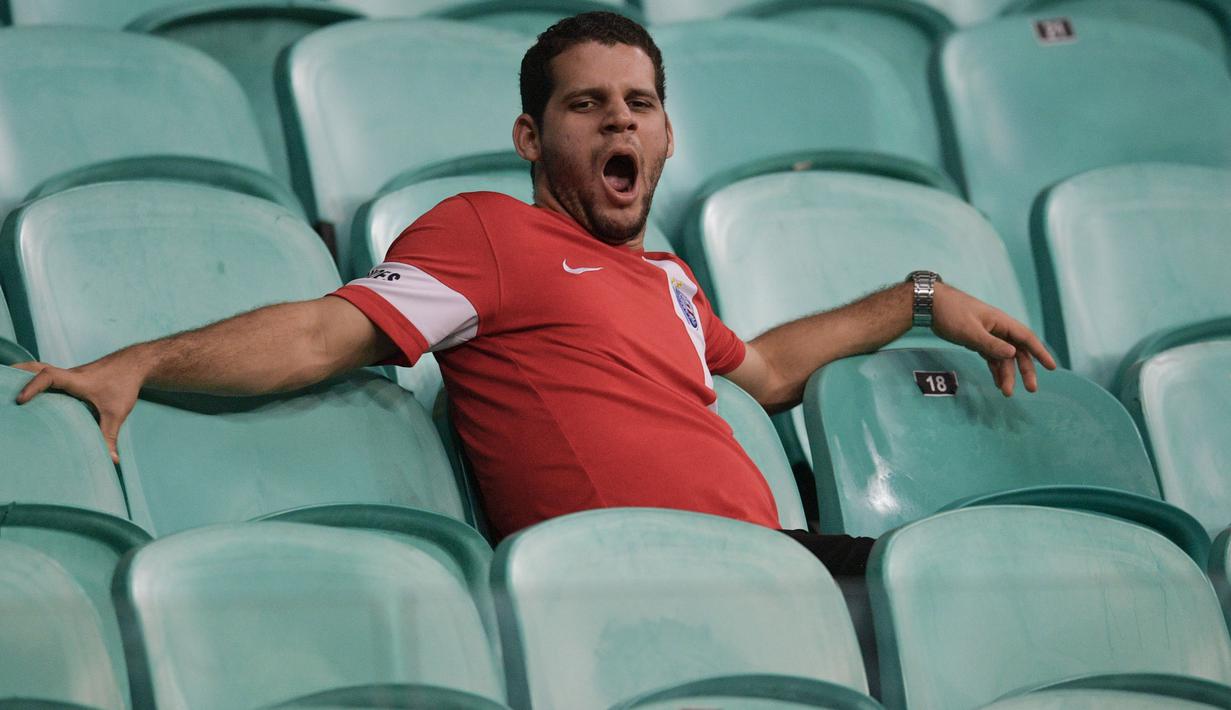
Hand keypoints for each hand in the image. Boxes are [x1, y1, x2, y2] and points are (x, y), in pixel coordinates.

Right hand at [12, 355, 146, 462]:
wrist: (136, 364)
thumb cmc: (125, 384)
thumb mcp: (118, 412)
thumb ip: (110, 436)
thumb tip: (111, 461)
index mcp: (76, 381)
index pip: (48, 376)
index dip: (32, 387)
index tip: (20, 400)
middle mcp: (69, 375)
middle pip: (37, 367)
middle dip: (17, 373)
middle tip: (1, 383)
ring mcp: (70, 375)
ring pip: (41, 370)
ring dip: (25, 377)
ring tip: (7, 388)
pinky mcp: (74, 378)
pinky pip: (49, 377)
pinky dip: (37, 382)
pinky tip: (33, 395)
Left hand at [930, 284, 1056, 395]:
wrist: (929, 305)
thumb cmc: (951, 313)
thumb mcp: (971, 331)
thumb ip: (991, 344)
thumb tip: (1013, 354)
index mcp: (1001, 322)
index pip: (1026, 338)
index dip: (1040, 353)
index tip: (1052, 367)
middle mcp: (998, 329)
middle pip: (1018, 351)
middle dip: (1025, 370)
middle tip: (1031, 389)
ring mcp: (988, 335)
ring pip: (1003, 357)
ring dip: (1007, 374)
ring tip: (1007, 393)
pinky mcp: (977, 340)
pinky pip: (991, 357)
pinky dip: (995, 370)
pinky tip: (998, 383)